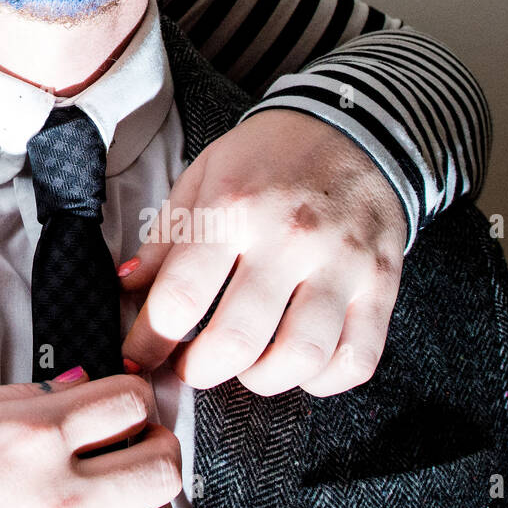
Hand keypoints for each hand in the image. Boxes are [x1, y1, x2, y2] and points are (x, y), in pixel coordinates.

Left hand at [120, 108, 406, 395]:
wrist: (350, 126)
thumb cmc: (265, 157)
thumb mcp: (202, 177)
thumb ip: (165, 237)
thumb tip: (127, 287)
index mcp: (232, 207)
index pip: (181, 296)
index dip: (149, 341)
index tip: (137, 356)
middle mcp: (288, 237)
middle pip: (237, 338)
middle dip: (200, 370)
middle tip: (189, 367)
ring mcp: (341, 263)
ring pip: (300, 357)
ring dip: (260, 380)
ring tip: (243, 367)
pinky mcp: (381, 283)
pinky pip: (356, 359)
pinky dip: (322, 380)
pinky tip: (297, 366)